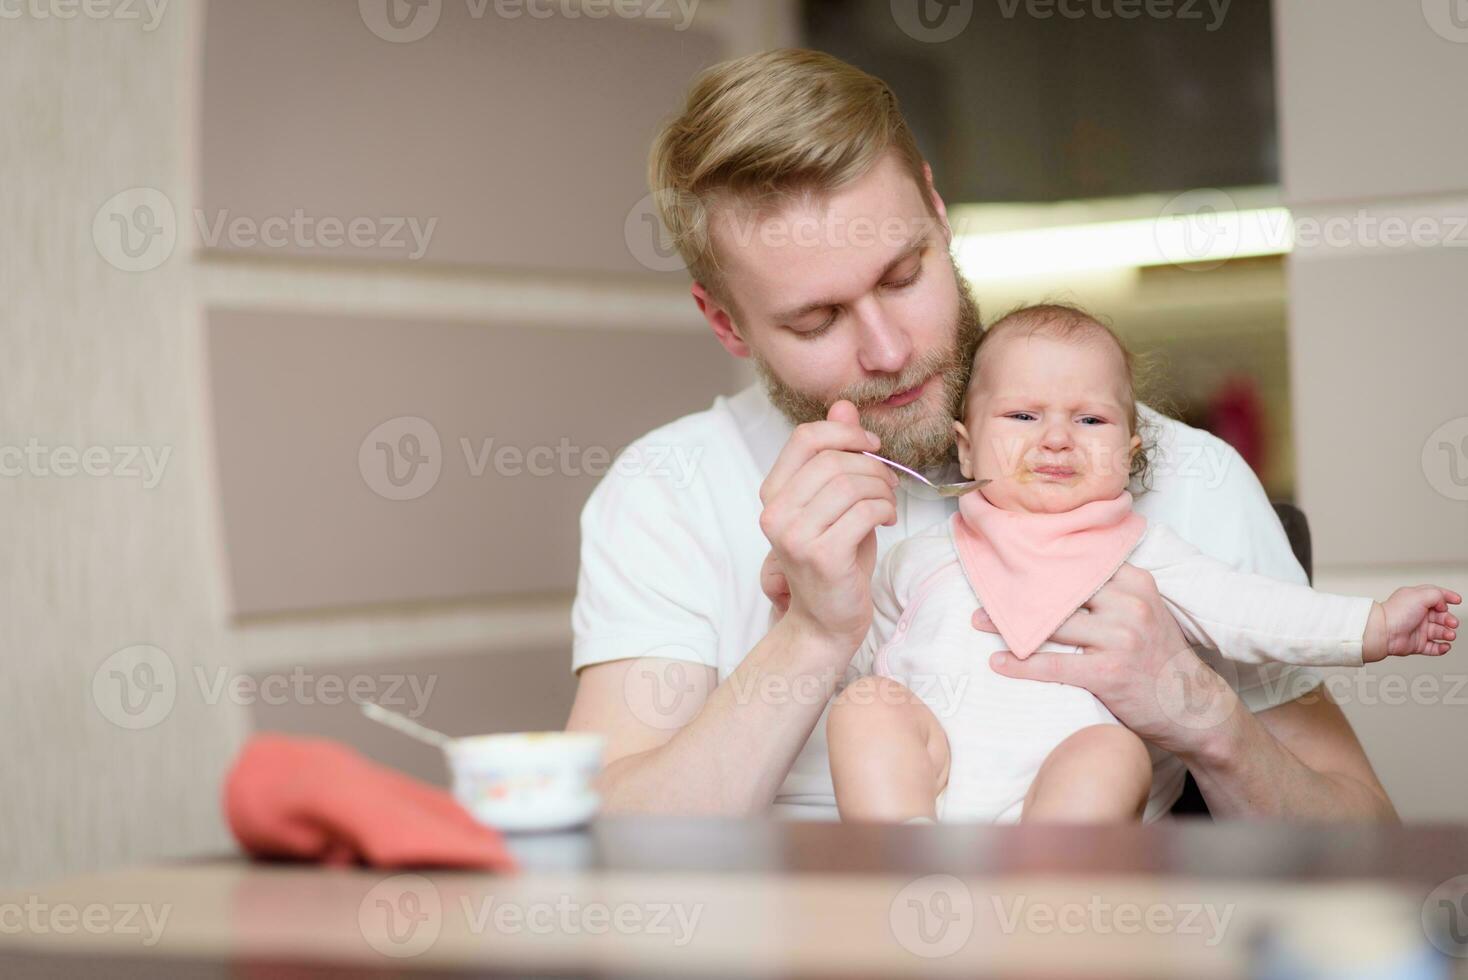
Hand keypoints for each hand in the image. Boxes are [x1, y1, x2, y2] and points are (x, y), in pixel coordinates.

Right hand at [758, 399, 897, 652]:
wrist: (826, 619)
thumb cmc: (834, 557)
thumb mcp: (834, 501)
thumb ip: (835, 454)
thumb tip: (842, 406)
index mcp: (773, 495)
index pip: (805, 438)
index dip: (845, 434)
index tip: (872, 446)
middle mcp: (775, 514)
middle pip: (833, 460)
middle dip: (872, 466)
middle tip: (888, 483)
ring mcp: (795, 536)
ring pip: (851, 484)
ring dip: (882, 488)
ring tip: (888, 503)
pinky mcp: (822, 556)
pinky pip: (864, 512)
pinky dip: (884, 510)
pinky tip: (885, 521)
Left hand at [988, 563, 1237, 756]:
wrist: (1195, 708)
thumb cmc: (1160, 658)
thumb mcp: (1146, 610)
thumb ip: (1112, 591)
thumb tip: (1062, 573)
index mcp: (1136, 583)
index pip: (1079, 564)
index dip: (1041, 564)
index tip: (1008, 561)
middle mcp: (1128, 605)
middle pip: (1060, 591)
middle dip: (1018, 591)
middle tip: (982, 591)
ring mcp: (1119, 639)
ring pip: (1051, 625)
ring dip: (1008, 624)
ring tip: (978, 622)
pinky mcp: (1108, 673)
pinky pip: (1053, 665)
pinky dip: (1021, 664)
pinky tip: (998, 662)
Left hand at [1363, 586, 1460, 661]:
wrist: (1384, 633)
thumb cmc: (1396, 613)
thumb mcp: (1420, 595)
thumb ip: (1437, 595)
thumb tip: (1444, 604)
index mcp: (1415, 600)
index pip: (1435, 596)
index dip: (1447, 597)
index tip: (1457, 600)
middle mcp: (1417, 614)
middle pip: (1440, 616)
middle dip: (1449, 619)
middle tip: (1452, 622)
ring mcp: (1417, 630)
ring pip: (1439, 632)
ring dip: (1447, 633)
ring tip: (1449, 635)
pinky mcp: (1416, 644)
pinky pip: (1433, 648)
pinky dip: (1441, 648)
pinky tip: (1445, 646)